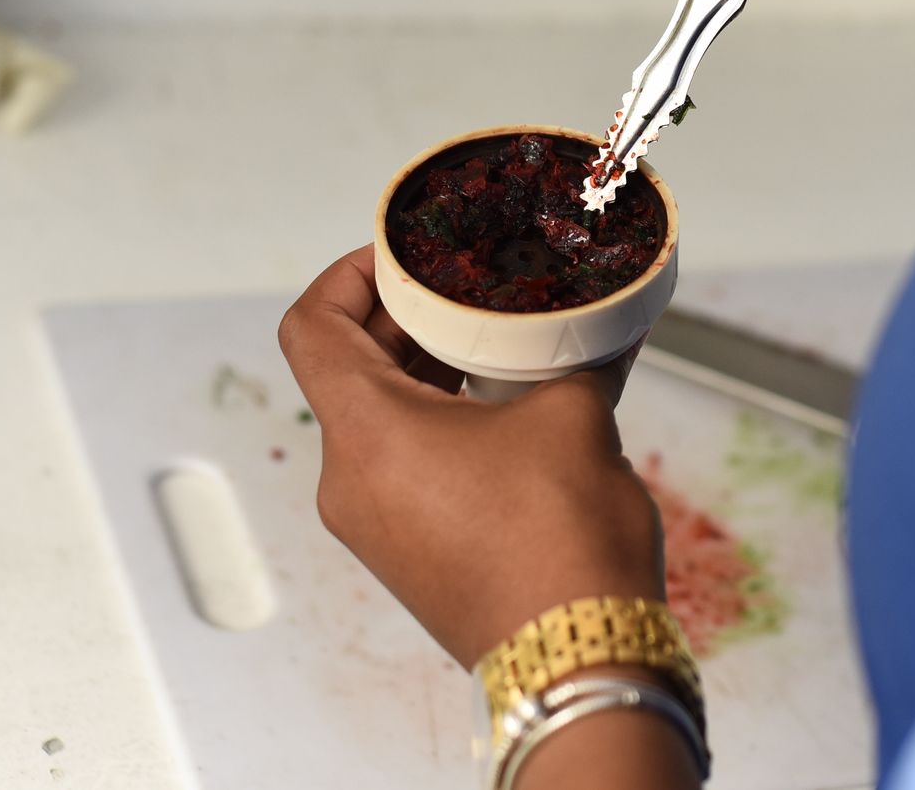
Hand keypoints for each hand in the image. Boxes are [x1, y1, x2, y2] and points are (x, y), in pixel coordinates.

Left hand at [278, 247, 663, 667]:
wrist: (578, 658)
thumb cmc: (561, 549)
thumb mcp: (574, 416)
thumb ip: (575, 353)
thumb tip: (600, 324)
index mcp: (368, 435)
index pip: (313, 327)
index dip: (350, 275)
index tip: (402, 255)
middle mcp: (352, 483)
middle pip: (349, 371)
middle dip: (409, 321)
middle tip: (468, 290)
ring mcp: (376, 525)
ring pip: (381, 420)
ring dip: (431, 373)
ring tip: (499, 343)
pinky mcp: (409, 553)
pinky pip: (407, 465)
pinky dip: (444, 422)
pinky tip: (510, 405)